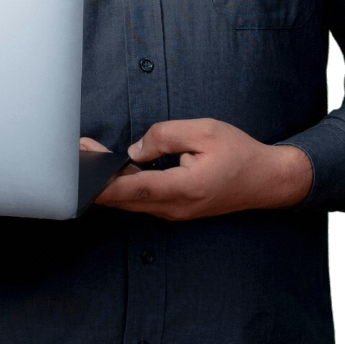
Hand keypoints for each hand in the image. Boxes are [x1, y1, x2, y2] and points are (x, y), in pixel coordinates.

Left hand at [87, 119, 311, 219]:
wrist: (266, 180)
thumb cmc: (238, 152)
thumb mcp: (204, 131)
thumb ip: (166, 136)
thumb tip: (135, 149)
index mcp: (183, 188)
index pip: (132, 189)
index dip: (103, 181)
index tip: (81, 170)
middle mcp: (175, 207)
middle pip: (126, 198)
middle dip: (98, 177)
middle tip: (77, 153)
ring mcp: (176, 212)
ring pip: (133, 201)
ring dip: (109, 182)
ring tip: (89, 156)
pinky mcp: (177, 209)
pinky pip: (144, 200)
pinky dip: (125, 186)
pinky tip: (113, 169)